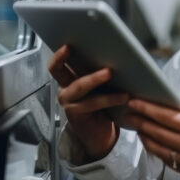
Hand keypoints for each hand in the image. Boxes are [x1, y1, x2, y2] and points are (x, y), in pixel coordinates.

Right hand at [47, 45, 129, 159]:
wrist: (99, 133)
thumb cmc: (99, 104)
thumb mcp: (96, 85)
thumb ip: (97, 71)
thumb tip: (115, 52)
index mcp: (67, 79)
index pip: (56, 66)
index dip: (59, 57)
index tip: (67, 46)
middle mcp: (65, 91)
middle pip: (66, 76)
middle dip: (84, 67)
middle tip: (107, 69)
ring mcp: (70, 103)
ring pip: (81, 88)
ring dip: (98, 81)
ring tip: (116, 79)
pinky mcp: (78, 115)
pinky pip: (94, 103)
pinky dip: (111, 99)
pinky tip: (124, 97)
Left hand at [126, 100, 179, 179]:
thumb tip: (171, 107)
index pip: (161, 115)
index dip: (145, 108)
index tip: (134, 102)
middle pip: (155, 132)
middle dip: (140, 121)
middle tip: (130, 114)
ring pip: (157, 149)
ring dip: (145, 138)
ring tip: (139, 129)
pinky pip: (167, 161)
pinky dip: (157, 151)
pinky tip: (153, 143)